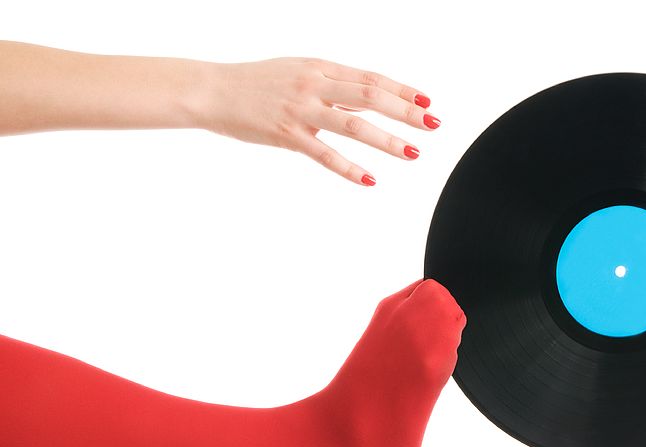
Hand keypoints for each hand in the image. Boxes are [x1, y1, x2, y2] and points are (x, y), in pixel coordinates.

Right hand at [200, 58, 439, 184]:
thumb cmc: (255, 83)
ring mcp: (300, 110)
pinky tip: (370, 180)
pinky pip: (324, 154)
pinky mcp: (286, 134)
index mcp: (319, 67)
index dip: (401, 90)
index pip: (370, 78)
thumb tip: (364, 101)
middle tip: (433, 125)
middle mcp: (314, 84)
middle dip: (405, 112)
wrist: (212, 90)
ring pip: (353, 125)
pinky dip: (349, 168)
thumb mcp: (296, 72)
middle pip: (370, 97)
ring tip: (413, 153)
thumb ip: (329, 85)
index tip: (427, 101)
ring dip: (386, 140)